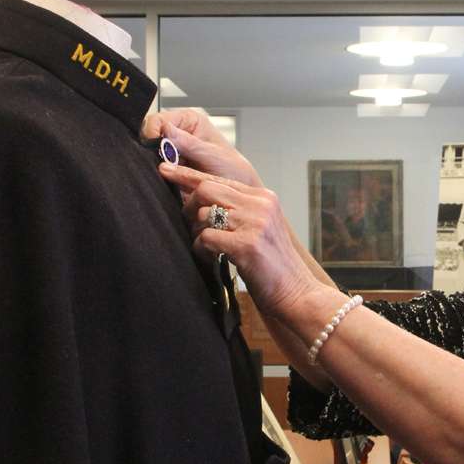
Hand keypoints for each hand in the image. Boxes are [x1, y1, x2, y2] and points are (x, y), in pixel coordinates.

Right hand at [141, 109, 262, 187]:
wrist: (236, 197)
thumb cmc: (233, 170)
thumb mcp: (214, 155)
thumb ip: (191, 143)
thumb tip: (168, 130)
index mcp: (188, 121)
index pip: (158, 120)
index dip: (152, 133)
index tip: (156, 147)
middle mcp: (177, 134)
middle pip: (149, 138)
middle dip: (154, 152)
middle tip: (166, 164)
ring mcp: (171, 153)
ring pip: (149, 157)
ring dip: (156, 166)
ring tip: (173, 174)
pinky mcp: (168, 171)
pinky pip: (154, 173)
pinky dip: (159, 178)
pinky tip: (171, 182)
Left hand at [158, 162, 318, 317]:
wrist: (298, 294)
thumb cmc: (273, 267)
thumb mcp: (260, 230)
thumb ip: (237, 211)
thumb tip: (197, 201)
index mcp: (263, 197)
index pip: (219, 178)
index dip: (188, 174)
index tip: (165, 169)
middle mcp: (260, 205)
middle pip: (206, 189)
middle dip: (187, 205)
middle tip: (187, 224)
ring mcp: (255, 223)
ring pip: (203, 214)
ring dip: (196, 233)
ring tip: (207, 249)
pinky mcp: (246, 245)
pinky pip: (205, 238)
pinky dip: (200, 250)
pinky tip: (209, 259)